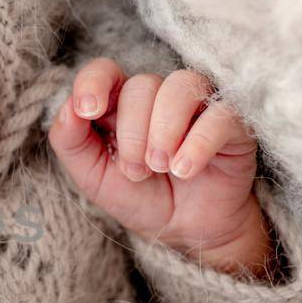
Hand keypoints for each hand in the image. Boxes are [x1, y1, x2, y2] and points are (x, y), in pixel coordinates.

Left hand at [49, 58, 273, 274]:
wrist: (188, 231)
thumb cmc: (141, 198)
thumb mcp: (93, 177)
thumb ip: (71, 142)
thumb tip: (69, 108)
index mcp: (120, 104)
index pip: (104, 70)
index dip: (93, 82)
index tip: (88, 110)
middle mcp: (159, 96)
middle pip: (141, 85)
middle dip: (133, 134)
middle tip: (137, 172)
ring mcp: (198, 105)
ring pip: (180, 87)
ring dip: (163, 131)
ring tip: (162, 168)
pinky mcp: (232, 122)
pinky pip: (219, 115)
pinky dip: (198, 143)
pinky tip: (185, 170)